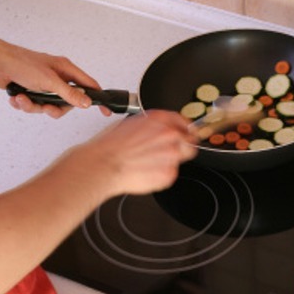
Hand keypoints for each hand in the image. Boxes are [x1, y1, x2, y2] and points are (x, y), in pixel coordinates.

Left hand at [0, 26, 108, 118]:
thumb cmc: (22, 63)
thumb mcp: (50, 82)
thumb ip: (70, 94)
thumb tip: (86, 103)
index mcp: (66, 70)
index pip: (89, 86)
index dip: (97, 99)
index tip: (105, 111)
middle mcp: (56, 77)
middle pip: (66, 102)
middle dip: (53, 108)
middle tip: (45, 107)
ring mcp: (43, 85)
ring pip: (47, 106)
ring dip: (34, 106)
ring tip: (23, 99)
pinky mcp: (30, 90)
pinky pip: (33, 105)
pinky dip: (24, 103)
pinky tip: (16, 96)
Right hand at [61, 110, 197, 197]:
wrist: (104, 165)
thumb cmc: (111, 146)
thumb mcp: (132, 123)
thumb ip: (153, 126)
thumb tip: (160, 130)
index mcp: (161, 119)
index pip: (184, 122)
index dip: (184, 129)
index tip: (184, 134)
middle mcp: (170, 134)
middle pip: (190, 141)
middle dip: (182, 146)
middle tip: (167, 152)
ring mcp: (172, 154)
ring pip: (181, 159)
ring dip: (169, 161)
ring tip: (150, 163)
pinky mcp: (169, 173)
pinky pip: (170, 174)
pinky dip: (160, 175)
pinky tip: (145, 171)